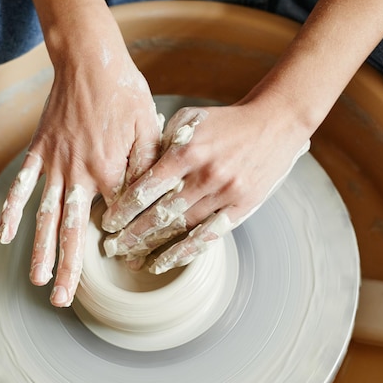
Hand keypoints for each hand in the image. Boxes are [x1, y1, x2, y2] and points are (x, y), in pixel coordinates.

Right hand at [0, 34, 162, 306]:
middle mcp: (79, 175)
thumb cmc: (126, 94)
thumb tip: (142, 206)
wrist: (92, 61)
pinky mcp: (39, 151)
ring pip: (45, 215)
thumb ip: (145, 170)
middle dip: (67, 268)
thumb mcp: (149, 130)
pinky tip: (5, 234)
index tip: (121, 268)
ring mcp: (55, 164)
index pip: (115, 220)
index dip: (119, 245)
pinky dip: (13, 209)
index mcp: (110, 172)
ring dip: (40, 249)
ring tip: (36, 280)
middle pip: (72, 230)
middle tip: (61, 300)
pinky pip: (23, 184)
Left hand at [101, 104, 309, 273]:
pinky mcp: (243, 206)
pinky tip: (164, 263)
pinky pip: (209, 235)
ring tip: (133, 260)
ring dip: (154, 247)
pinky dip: (184, 252)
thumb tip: (133, 169)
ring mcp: (226, 193)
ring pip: (182, 227)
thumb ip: (161, 143)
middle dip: (132, 234)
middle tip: (112, 248)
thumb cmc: (224, 122)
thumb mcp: (188, 120)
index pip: (146, 187)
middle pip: (160, 213)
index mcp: (187, 152)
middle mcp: (205, 175)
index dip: (124, 209)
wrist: (274, 122)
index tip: (107, 223)